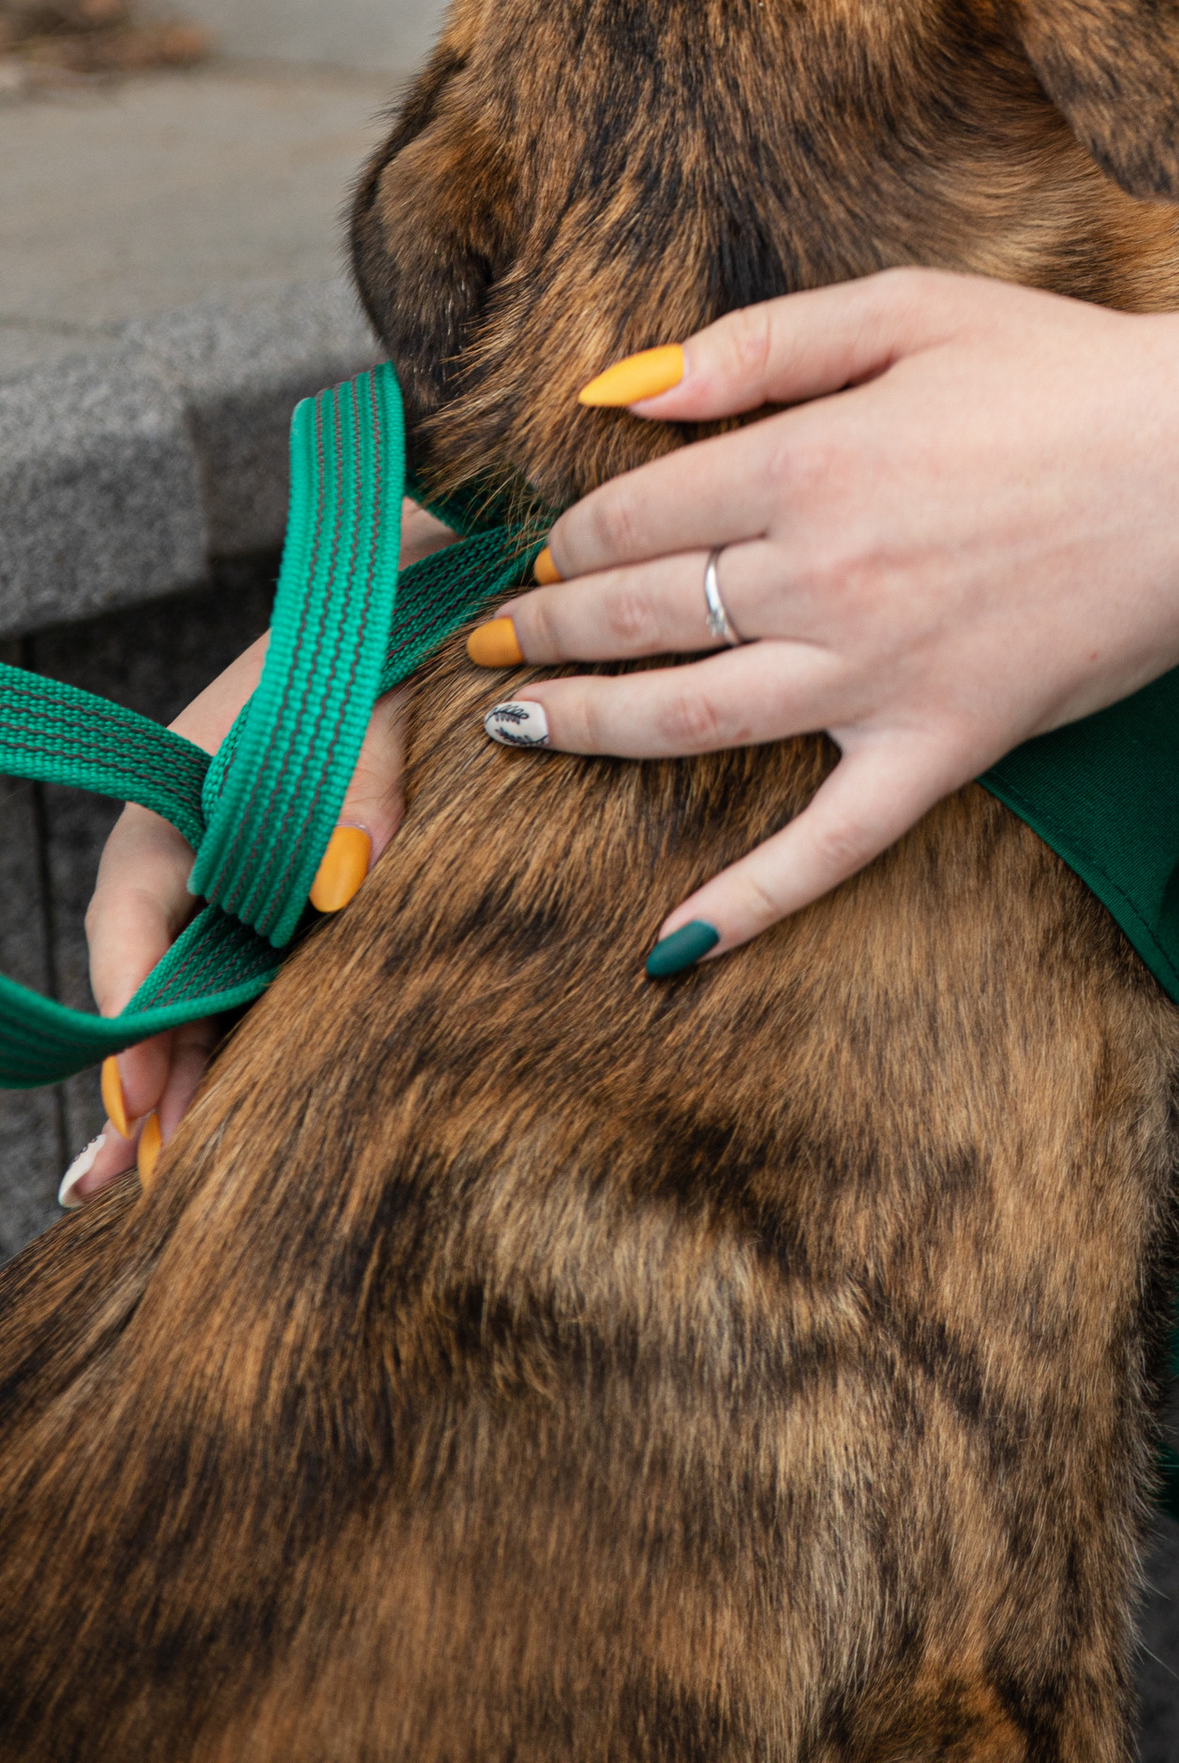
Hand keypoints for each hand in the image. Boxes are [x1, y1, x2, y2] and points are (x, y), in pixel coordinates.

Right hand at [60, 589, 428, 1207]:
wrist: (431, 601)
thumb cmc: (381, 638)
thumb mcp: (368, 693)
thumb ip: (358, 776)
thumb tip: (348, 882)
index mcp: (176, 806)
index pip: (134, 929)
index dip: (137, 1020)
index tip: (148, 1099)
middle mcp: (193, 860)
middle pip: (159, 990)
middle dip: (155, 1086)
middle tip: (160, 1181)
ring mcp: (238, 890)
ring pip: (204, 1002)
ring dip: (192, 1086)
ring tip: (171, 1191)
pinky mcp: (292, 908)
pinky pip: (258, 987)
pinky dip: (244, 1050)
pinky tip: (227, 1128)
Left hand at [468, 272, 1178, 976]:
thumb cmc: (1074, 373)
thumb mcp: (913, 310)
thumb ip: (761, 343)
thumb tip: (625, 389)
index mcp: (808, 457)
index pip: (634, 511)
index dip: (571, 530)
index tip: (546, 546)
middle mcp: (824, 574)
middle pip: (637, 616)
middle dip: (544, 631)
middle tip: (494, 643)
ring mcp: (881, 673)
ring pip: (690, 722)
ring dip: (587, 730)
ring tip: (520, 729)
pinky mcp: (946, 747)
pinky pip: (828, 846)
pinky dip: (745, 903)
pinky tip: (668, 943)